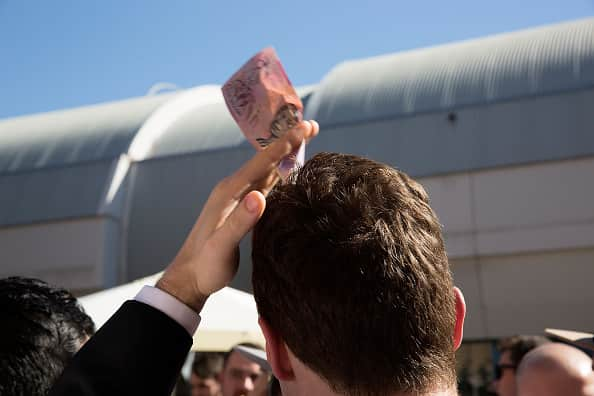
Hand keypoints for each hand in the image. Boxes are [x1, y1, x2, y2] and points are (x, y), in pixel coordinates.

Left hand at [156, 120, 318, 311]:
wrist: (190, 277)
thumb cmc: (206, 265)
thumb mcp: (222, 246)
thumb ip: (240, 222)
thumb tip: (260, 196)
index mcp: (230, 192)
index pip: (262, 162)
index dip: (285, 144)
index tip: (305, 127)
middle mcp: (233, 189)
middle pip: (266, 160)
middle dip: (289, 142)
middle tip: (312, 125)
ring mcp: (238, 198)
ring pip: (266, 169)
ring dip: (286, 154)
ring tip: (306, 140)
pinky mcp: (242, 208)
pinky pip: (265, 183)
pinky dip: (280, 172)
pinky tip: (290, 170)